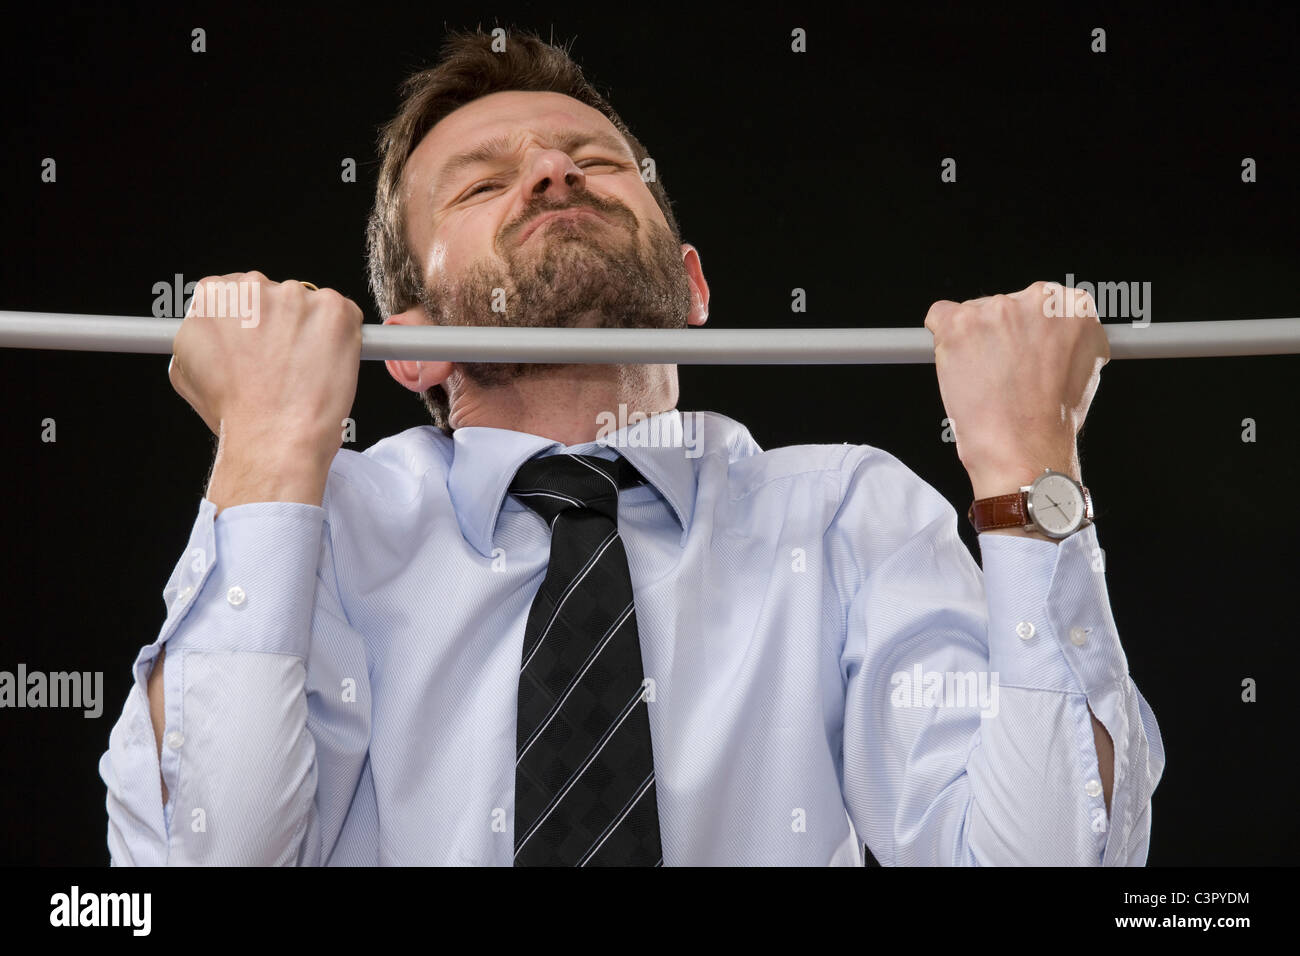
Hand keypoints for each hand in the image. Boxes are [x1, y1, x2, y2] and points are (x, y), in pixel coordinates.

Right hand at [169, 271, 363, 465]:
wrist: (273, 439)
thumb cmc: (233, 415)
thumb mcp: (186, 373)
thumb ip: (196, 337)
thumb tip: (206, 327)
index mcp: (213, 295)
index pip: (237, 292)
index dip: (250, 323)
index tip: (258, 346)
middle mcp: (253, 286)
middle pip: (274, 295)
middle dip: (281, 324)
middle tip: (282, 365)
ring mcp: (296, 295)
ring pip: (310, 307)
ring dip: (312, 332)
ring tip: (304, 373)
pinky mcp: (335, 310)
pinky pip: (345, 315)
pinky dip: (342, 338)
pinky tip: (327, 366)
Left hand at [923, 281, 1108, 497]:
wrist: (1024, 447)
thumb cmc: (1052, 419)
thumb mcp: (1084, 370)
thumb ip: (1069, 341)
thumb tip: (1056, 336)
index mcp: (1073, 306)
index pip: (1043, 304)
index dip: (1029, 335)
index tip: (1024, 355)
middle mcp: (1038, 298)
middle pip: (1007, 306)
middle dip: (1001, 336)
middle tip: (1004, 374)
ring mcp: (996, 309)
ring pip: (974, 316)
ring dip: (974, 343)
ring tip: (987, 381)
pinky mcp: (959, 323)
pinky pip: (940, 315)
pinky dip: (942, 338)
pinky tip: (957, 365)